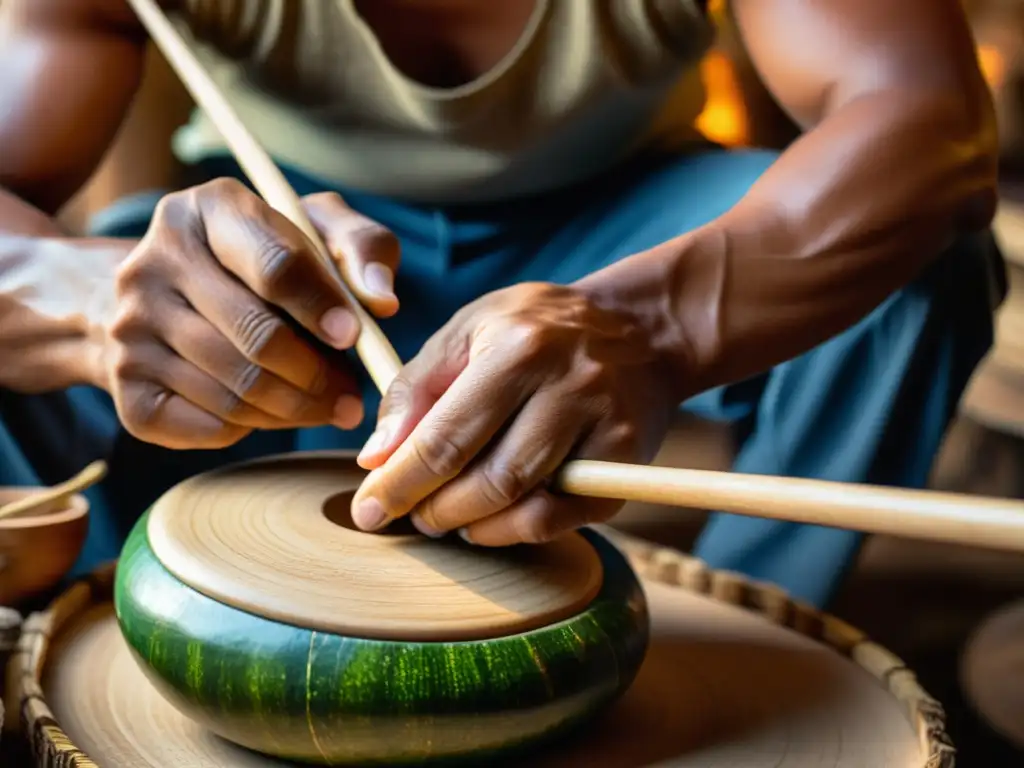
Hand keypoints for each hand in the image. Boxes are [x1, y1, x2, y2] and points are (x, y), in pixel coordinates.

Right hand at [105, 179, 399, 448]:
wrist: (163, 299)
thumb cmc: (263, 261)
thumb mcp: (316, 232)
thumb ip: (361, 250)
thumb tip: (383, 300)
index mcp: (207, 211)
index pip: (274, 266)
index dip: (322, 308)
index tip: (354, 338)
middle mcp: (153, 263)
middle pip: (257, 337)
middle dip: (318, 375)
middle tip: (351, 394)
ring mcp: (130, 328)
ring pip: (237, 391)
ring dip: (297, 408)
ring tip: (329, 405)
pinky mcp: (126, 387)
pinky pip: (210, 425)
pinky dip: (257, 428)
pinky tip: (276, 411)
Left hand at [350, 282, 679, 545]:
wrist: (640, 329)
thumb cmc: (539, 329)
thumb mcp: (470, 330)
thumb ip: (417, 388)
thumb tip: (376, 457)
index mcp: (519, 347)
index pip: (446, 436)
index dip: (400, 482)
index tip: (368, 510)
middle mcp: (568, 386)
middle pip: (487, 481)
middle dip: (434, 509)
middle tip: (411, 512)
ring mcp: (604, 426)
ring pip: (525, 505)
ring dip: (471, 524)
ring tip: (446, 514)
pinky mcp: (625, 460)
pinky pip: (561, 518)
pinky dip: (514, 530)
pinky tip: (490, 519)